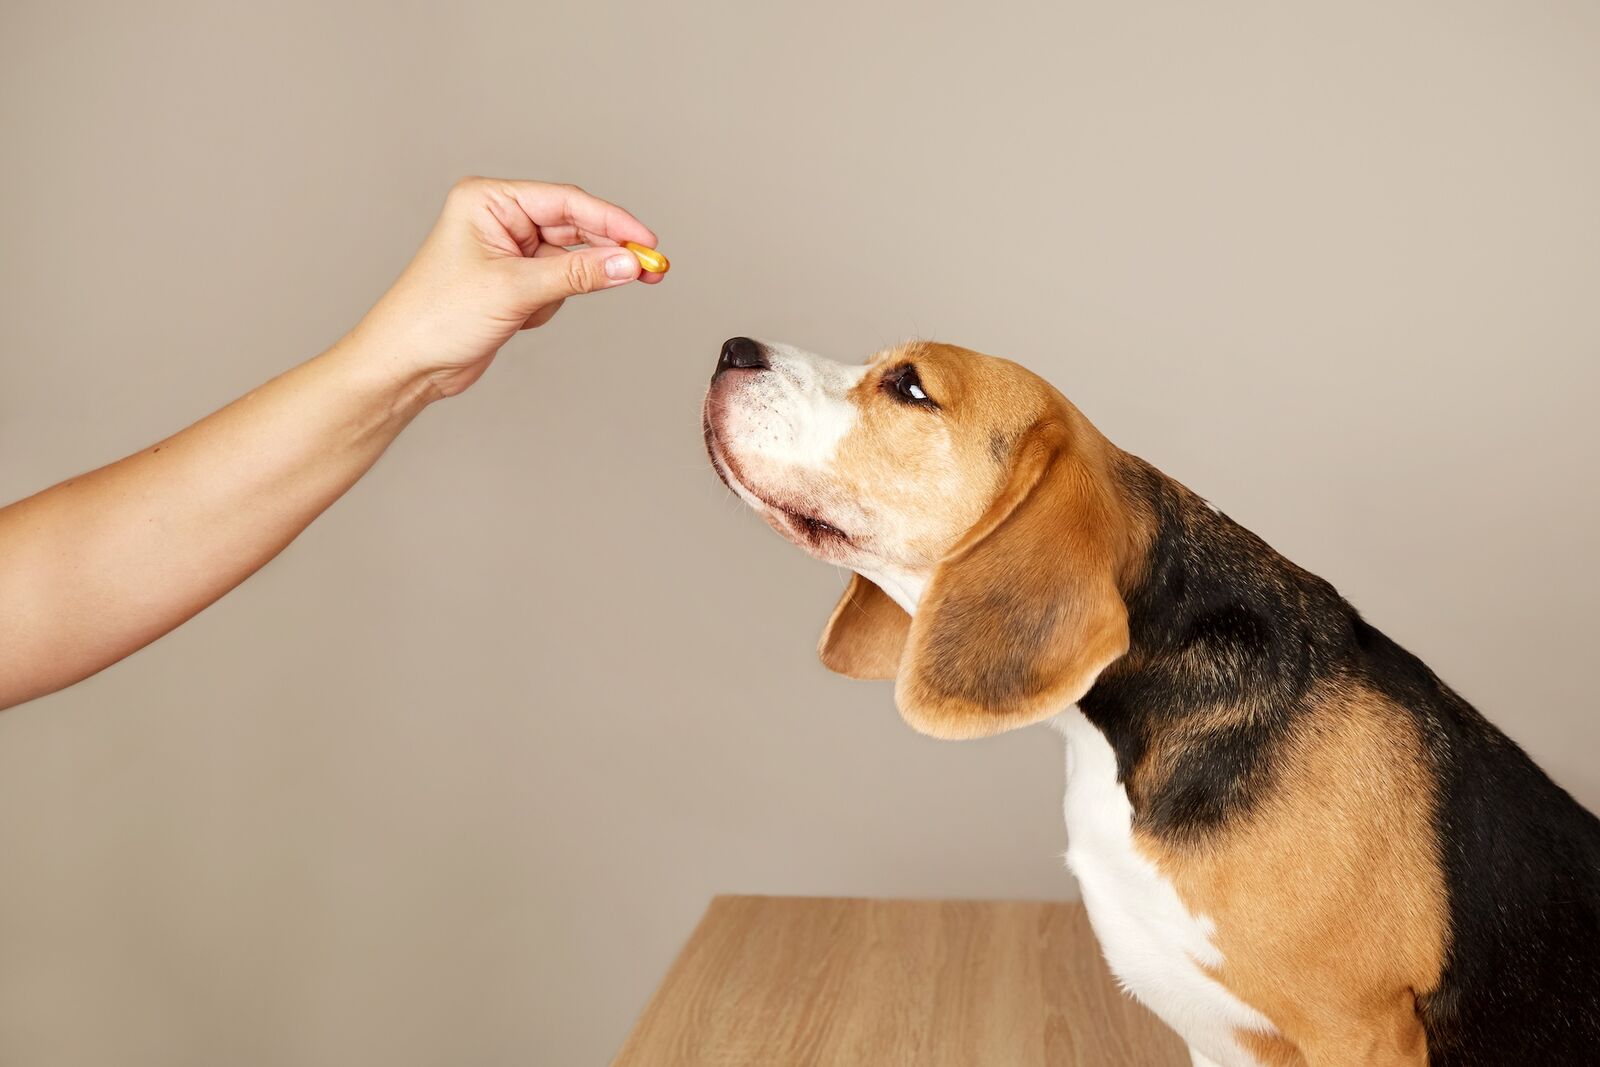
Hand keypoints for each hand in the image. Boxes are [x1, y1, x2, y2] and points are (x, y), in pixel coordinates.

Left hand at [353, 177, 662, 398]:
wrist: (406, 364)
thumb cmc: (436, 317)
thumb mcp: (515, 290)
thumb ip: (578, 274)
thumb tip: (627, 264)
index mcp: (489, 200)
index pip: (566, 202)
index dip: (613, 222)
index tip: (647, 243)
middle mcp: (499, 219)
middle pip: (574, 228)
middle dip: (603, 255)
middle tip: (649, 271)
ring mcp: (507, 251)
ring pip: (570, 260)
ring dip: (570, 285)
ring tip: (535, 309)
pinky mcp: (513, 282)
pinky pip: (558, 285)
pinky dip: (552, 303)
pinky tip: (523, 319)